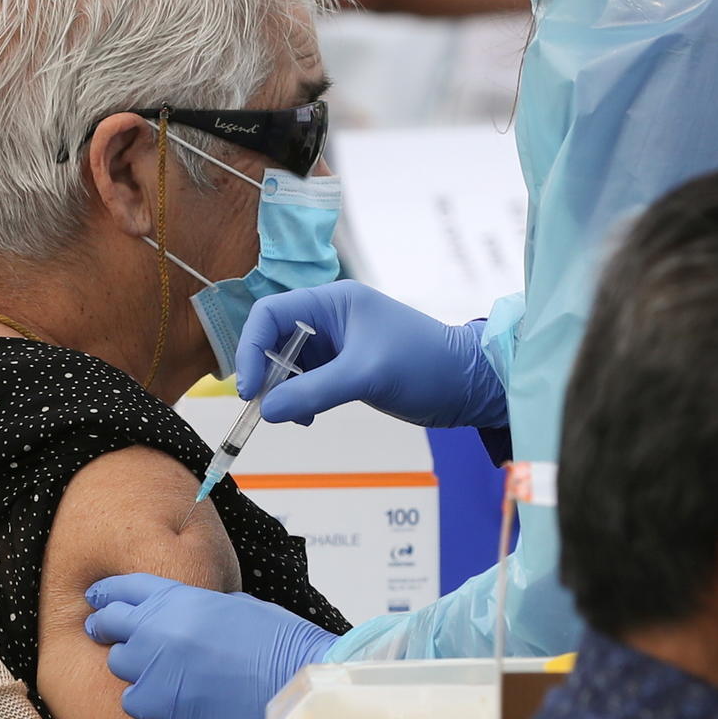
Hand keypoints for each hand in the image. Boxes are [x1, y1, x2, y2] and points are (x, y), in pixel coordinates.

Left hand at [82, 573, 334, 718]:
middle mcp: (157, 626)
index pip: (125, 587)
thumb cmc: (278, 641)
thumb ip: (196, 608)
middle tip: (102, 631)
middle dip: (106, 626)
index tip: (98, 598)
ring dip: (132, 666)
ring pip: (118, 663)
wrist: (294, 681)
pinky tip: (163, 701)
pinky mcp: (157, 703)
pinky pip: (131, 700)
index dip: (108, 593)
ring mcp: (153, 664)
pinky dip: (143, 701)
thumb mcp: (233, 606)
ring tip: (153, 672)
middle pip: (110, 622)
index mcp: (177, 596)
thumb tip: (182, 616)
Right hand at [234, 282, 505, 429]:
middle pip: (274, 340)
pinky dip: (300, 399)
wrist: (469, 386)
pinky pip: (306, 380)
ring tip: (297, 417)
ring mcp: (337, 344)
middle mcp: (329, 318)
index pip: (270, 313)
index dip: (251, 348)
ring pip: (288, 364)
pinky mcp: (344, 368)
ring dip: (283, 391)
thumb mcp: (366, 376)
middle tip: (268, 409)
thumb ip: (313, 391)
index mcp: (332, 301)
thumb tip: (266, 411)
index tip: (248, 388)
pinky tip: (309, 417)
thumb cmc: (424, 365)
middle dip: (266, 374)